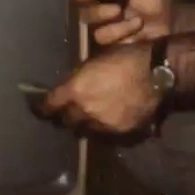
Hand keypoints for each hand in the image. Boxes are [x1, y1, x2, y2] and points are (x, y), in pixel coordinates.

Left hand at [41, 44, 160, 133]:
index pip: (49, 106)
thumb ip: (79, 78)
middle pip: (65, 122)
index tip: (37, 108)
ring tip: (83, 120)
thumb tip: (69, 87)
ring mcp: (103, 125)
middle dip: (62, 118)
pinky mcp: (120, 133)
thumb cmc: (124, 58)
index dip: (40, 108)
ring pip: (84, 131)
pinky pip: (104, 136)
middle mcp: (85, 112)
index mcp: (75, 91)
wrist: (156, 74)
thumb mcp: (94, 62)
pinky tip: (103, 124)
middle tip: (63, 113)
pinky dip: (100, 130)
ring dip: (81, 125)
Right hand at [74, 0, 171, 46]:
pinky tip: (138, 27)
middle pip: (84, 15)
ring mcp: (107, 32)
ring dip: (115, 27)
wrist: (173, 22)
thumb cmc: (158, 0)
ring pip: (96, 33)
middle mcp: (101, 14)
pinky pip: (110, 45)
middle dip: (97, 11)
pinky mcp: (115, 48)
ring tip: (137, 21)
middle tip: (117, 9)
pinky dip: (124, 34)